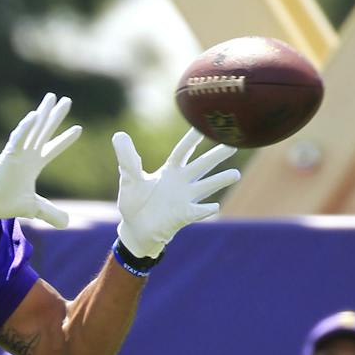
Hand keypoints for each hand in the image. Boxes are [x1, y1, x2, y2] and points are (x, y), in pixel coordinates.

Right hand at [0, 92, 81, 228]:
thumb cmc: (4, 203)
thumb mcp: (33, 209)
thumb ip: (51, 213)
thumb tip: (68, 223)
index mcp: (32, 165)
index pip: (52, 149)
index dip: (65, 140)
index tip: (78, 129)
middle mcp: (26, 155)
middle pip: (44, 131)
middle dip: (55, 116)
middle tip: (66, 100)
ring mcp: (17, 153)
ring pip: (33, 128)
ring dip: (42, 114)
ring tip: (52, 97)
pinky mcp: (7, 154)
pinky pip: (18, 138)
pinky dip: (25, 127)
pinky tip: (34, 115)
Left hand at [113, 128, 239, 259]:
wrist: (136, 230)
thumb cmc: (134, 203)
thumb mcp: (129, 179)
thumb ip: (127, 159)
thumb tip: (118, 135)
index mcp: (169, 170)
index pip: (183, 151)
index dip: (193, 139)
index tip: (205, 124)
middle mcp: (181, 182)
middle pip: (202, 165)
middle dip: (217, 155)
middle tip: (235, 142)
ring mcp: (185, 199)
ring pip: (206, 186)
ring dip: (220, 181)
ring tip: (235, 174)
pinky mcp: (184, 216)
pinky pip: (198, 211)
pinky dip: (205, 209)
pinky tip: (215, 206)